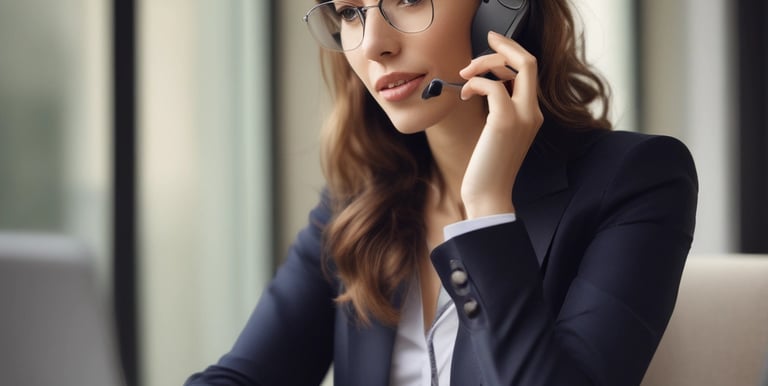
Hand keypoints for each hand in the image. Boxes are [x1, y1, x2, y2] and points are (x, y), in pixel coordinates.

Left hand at [458, 31, 543, 218]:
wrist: (488, 195)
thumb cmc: (487, 167)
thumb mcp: (496, 133)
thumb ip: (498, 109)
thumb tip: (483, 84)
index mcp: (531, 114)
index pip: (529, 71)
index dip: (512, 52)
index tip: (493, 42)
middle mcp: (532, 112)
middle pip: (529, 62)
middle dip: (504, 46)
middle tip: (483, 43)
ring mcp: (522, 116)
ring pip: (516, 67)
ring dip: (485, 62)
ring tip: (466, 74)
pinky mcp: (504, 121)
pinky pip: (492, 85)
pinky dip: (475, 82)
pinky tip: (465, 94)